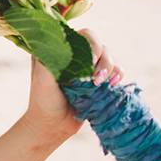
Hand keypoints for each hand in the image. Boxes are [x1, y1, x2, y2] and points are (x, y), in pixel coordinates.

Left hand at [22, 28, 123, 143]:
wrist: (52, 125)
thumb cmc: (43, 100)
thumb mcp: (42, 77)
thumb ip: (52, 57)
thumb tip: (65, 38)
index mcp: (60, 49)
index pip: (82, 35)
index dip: (91, 44)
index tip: (90, 60)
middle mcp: (75, 56)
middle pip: (99, 45)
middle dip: (103, 60)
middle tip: (96, 79)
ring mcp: (88, 68)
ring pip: (109, 58)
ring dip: (110, 69)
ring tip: (101, 85)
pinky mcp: (98, 81)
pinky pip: (116, 72)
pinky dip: (117, 76)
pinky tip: (112, 85)